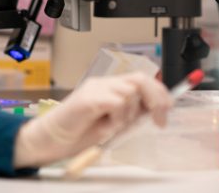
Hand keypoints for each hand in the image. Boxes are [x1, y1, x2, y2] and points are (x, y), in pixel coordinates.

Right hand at [13, 72, 171, 168]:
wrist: (52, 138)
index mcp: (110, 87)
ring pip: (129, 92)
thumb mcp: (114, 123)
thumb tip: (156, 112)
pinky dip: (117, 118)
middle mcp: (104, 83)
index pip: (142, 80)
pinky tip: (105, 127)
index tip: (166, 112)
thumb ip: (132, 115)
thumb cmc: (80, 132)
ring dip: (129, 115)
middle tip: (158, 120)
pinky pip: (115, 102)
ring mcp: (95, 88)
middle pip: (140, 80)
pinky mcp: (88, 98)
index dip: (159, 93)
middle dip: (156, 100)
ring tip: (113, 127)